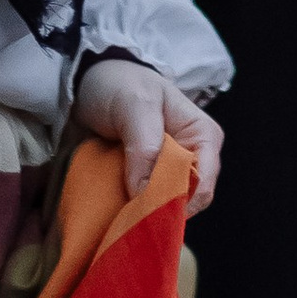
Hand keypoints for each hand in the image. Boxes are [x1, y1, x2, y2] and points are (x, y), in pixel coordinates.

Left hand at [75, 57, 224, 218]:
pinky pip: (147, 200)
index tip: (145, 210)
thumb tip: (145, 193)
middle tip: (128, 217)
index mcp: (203, 136)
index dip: (176, 199)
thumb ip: (145, 146)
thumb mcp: (135, 105)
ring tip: (120, 213)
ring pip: (166, 203)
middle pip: (187, 198)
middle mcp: (194, 156)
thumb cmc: (121, 84)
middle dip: (160, 209)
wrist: (93, 80)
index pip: (203, 183)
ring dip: (144, 210)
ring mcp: (171, 168)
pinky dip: (133, 206)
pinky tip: (117, 208)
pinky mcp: (149, 176)